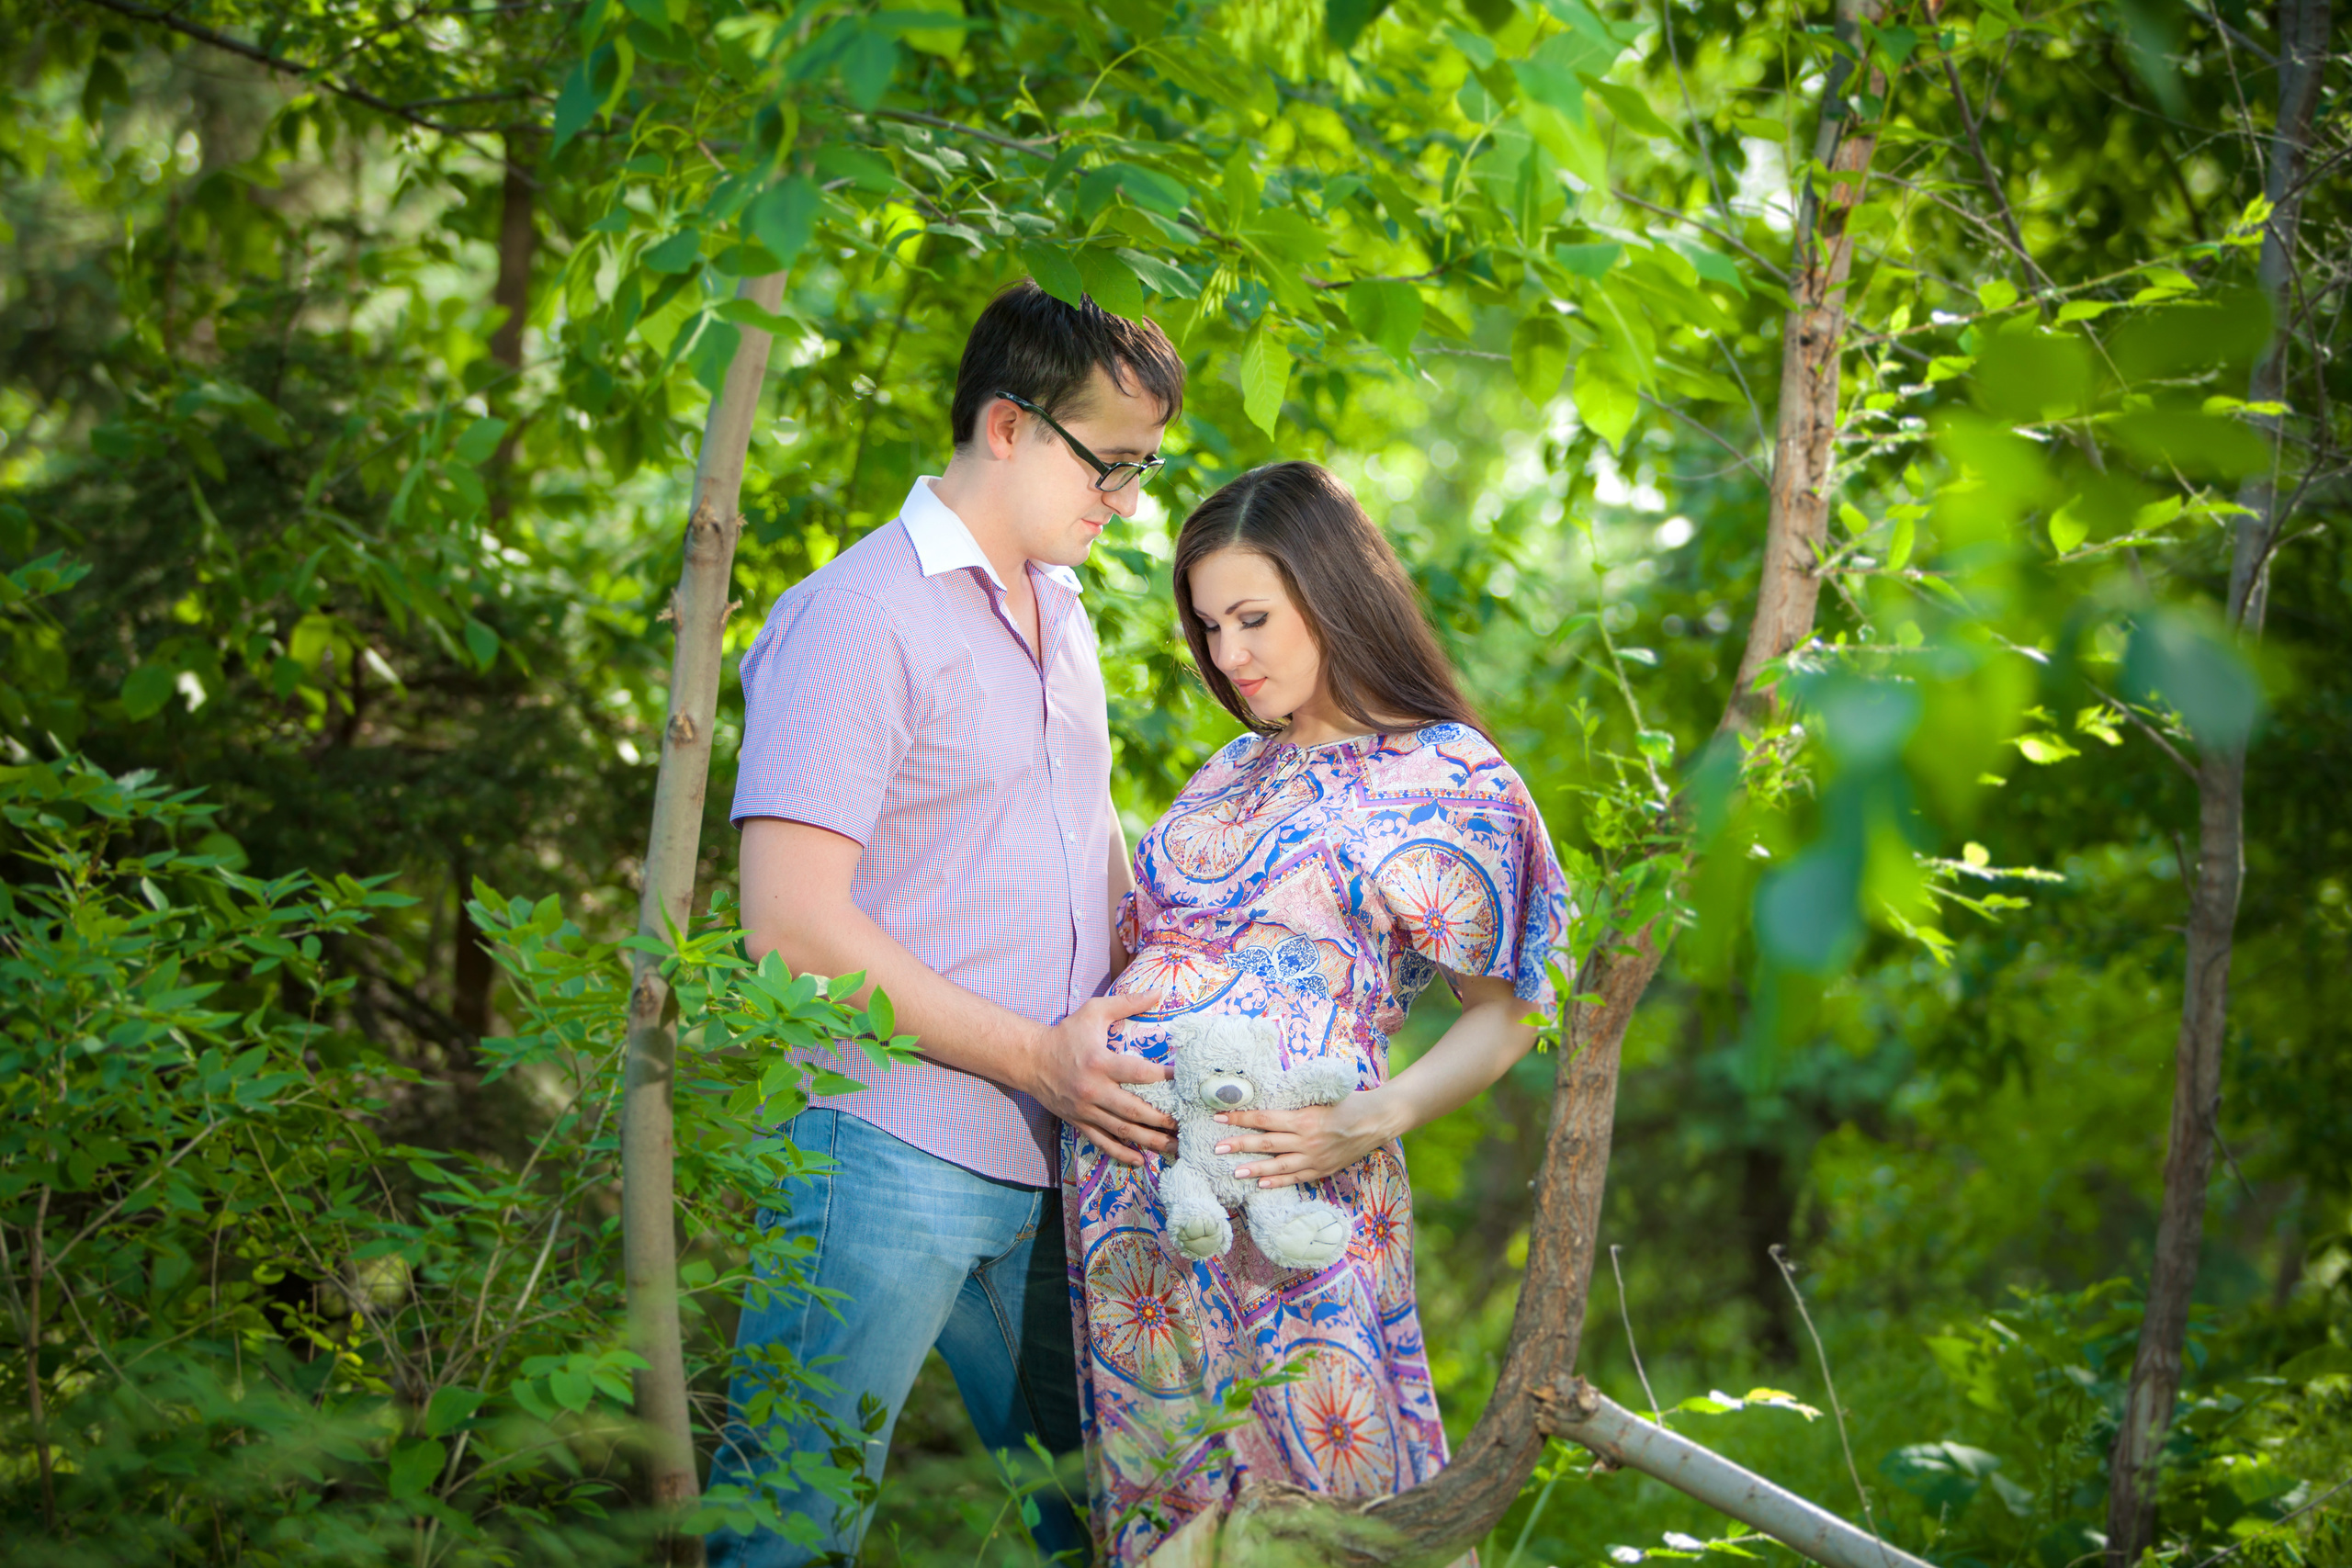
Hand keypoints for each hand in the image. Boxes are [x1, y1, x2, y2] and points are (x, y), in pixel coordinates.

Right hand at [1028, 992, 1174, 1166]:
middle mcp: (1093, 1090)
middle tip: (1187, 1123)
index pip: (1138, 1073)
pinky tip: (1141, 1160)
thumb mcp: (1094, 1012)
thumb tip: (1158, 992)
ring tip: (1175, 1147)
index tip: (1184, 1081)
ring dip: (1150, 1141)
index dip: (1163, 1077)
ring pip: (1122, 1131)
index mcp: (1099, 1062)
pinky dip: (1121, 1153)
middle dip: (1163, 1119)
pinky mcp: (1079, 1122)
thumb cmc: (1066, 1034)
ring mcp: (1086, 1110)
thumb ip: (1127, 1003)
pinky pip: (1102, 1142)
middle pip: (1134, 1110)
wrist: (1030, 1060)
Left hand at [1214, 1090, 1399, 1187]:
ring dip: (1254, 1169)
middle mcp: (1306, 1140)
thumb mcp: (1320, 1095)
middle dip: (1239, 1145)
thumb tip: (1266, 1096)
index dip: (1240, 1118)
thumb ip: (1295, 1100)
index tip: (1219, 1117)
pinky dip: (1279, 1182)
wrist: (1378, 1120)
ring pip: (1278, 1166)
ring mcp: (1315, 1158)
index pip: (1264, 1119)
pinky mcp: (1323, 1170)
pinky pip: (1297, 1178)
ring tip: (1234, 1172)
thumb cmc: (1350, 1101)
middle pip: (1266, 1144)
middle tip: (1217, 1148)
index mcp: (1304, 1118)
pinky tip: (1262, 1184)